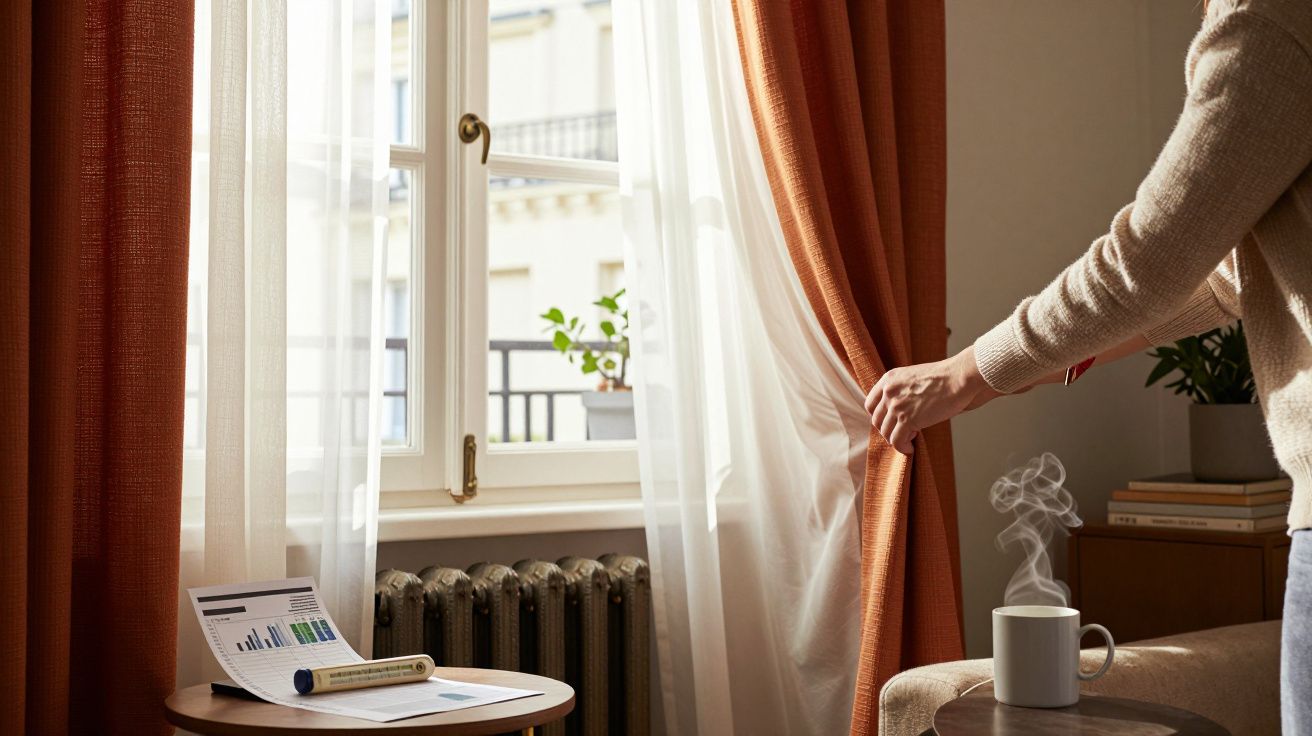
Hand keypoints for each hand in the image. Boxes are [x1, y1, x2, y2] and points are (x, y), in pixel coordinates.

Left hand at [864, 346, 992, 454]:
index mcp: (888, 379)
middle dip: (888, 430)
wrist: (958, 378)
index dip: (879, 417)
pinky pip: (896, 441)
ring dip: (897, 439)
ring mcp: (896, 406)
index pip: (870, 404)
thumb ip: (901, 390)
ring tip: (910, 440)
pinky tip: (911, 448)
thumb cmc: (944, 379)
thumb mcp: (913, 377)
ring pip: (886, 432)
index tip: (889, 423)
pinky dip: (902, 448)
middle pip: (877, 420)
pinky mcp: (907, 420)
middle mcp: (889, 392)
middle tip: (902, 433)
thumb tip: (897, 412)